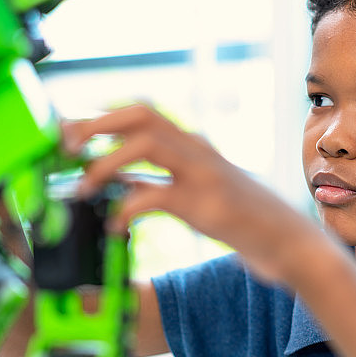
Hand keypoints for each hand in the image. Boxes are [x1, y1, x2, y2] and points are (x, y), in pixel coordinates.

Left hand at [61, 104, 320, 281]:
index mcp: (193, 145)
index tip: (68, 132)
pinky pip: (156, 196)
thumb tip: (114, 184)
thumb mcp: (191, 196)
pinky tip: (115, 227)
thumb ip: (154, 185)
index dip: (102, 117)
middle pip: (142, 114)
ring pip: (146, 144)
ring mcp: (204, 173)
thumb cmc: (241, 219)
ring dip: (106, 162)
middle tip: (65, 144)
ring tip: (82, 187)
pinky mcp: (207, 204)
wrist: (290, 243)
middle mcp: (197, 149)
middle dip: (97, 123)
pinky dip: (127, 209)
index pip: (142, 114)